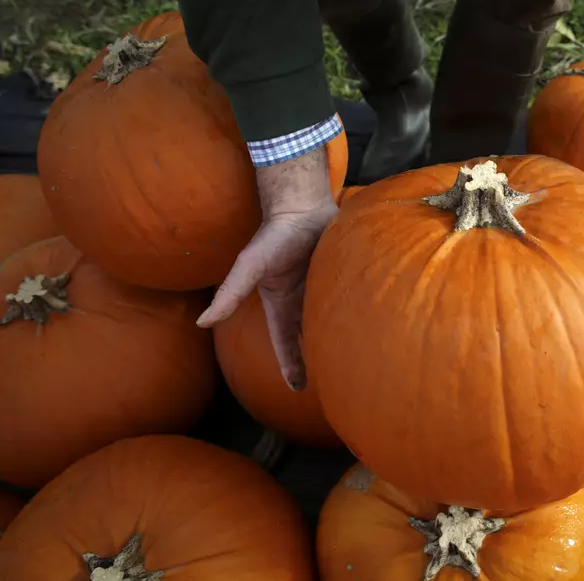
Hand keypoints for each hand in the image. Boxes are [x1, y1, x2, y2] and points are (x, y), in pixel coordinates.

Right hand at [196, 147, 336, 389]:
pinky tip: (369, 328)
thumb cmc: (273, 236)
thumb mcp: (249, 267)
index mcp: (280, 304)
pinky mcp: (340, 277)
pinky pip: (348, 301)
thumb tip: (202, 322)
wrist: (302, 207)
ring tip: (352, 361)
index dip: (290, 365)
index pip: (284, 343)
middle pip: (309, 337)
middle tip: (333, 382)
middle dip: (316, 357)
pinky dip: (354, 314)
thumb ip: (229, 294)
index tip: (298, 389)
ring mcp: (322, 289)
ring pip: (330, 321)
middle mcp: (301, 300)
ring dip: (337, 338)